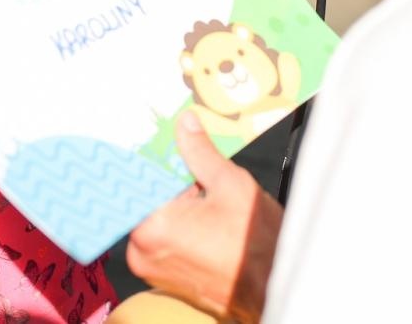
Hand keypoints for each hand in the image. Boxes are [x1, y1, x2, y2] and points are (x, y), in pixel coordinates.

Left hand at [127, 112, 282, 323]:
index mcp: (152, 227)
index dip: (150, 159)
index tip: (157, 141)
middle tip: (193, 172)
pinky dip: (179, 226)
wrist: (275, 288)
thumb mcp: (230, 185)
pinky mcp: (166, 280)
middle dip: (168, 183)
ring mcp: (153, 270)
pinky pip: (163, 241)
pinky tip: (205, 219)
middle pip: (145, 200)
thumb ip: (200, 152)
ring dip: (174, 205)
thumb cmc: (256, 246)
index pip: (135, 180)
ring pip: (155, 220)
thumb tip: (185, 123)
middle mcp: (143, 252)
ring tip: (204, 197)